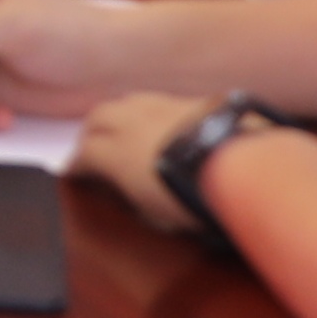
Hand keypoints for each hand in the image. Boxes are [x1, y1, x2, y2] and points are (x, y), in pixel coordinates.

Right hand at [75, 90, 217, 229]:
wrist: (243, 166)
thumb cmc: (197, 196)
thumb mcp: (157, 217)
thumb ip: (136, 202)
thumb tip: (131, 198)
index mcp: (117, 153)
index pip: (83, 155)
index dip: (75, 165)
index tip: (73, 172)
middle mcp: (135, 123)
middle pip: (98, 118)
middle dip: (90, 132)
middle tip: (90, 145)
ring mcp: (166, 107)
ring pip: (128, 101)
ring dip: (119, 114)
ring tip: (122, 127)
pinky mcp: (196, 102)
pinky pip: (163, 101)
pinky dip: (152, 111)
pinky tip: (162, 122)